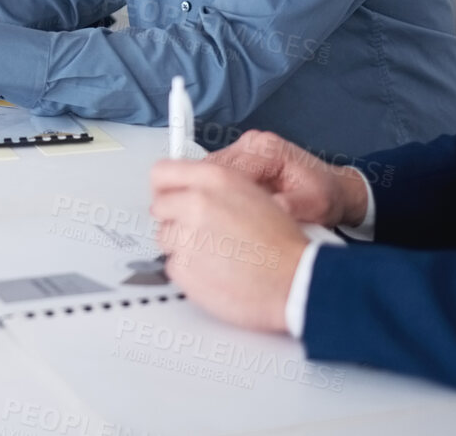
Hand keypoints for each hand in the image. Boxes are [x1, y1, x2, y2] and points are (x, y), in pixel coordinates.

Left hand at [149, 159, 307, 333]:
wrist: (296, 282)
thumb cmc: (283, 245)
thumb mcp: (254, 195)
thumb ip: (215, 189)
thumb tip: (189, 190)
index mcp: (215, 179)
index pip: (162, 172)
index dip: (165, 188)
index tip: (167, 197)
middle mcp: (196, 203)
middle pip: (159, 207)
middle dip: (175, 220)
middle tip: (201, 233)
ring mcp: (186, 236)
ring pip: (165, 238)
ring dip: (184, 247)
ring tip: (217, 255)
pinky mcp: (183, 268)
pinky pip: (173, 266)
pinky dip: (190, 271)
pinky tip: (217, 271)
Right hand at [207, 129, 368, 228]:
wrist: (334, 187)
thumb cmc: (326, 195)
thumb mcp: (316, 206)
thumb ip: (291, 207)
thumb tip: (266, 211)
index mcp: (269, 149)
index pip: (228, 170)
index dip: (219, 196)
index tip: (218, 219)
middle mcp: (253, 142)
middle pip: (214, 167)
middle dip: (211, 193)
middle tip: (215, 221)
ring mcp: (245, 146)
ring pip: (211, 169)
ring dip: (212, 191)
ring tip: (219, 216)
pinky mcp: (241, 156)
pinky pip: (219, 172)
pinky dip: (217, 189)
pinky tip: (225, 208)